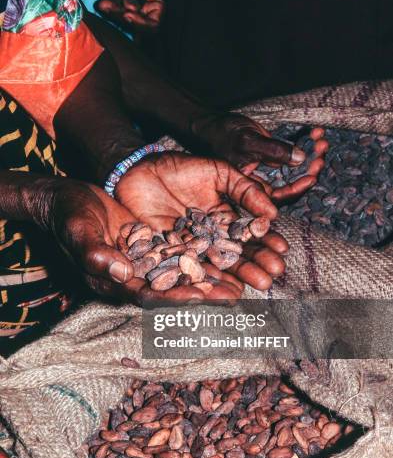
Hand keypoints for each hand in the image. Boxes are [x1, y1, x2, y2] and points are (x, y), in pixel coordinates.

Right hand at [48, 180, 242, 304]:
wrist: (69, 199)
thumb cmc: (68, 216)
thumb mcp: (78, 232)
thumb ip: (95, 253)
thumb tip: (121, 272)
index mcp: (112, 281)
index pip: (147, 296)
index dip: (173, 298)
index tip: (199, 297)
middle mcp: (131, 277)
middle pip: (171, 291)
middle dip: (202, 295)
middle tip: (233, 298)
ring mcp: (143, 262)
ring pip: (180, 275)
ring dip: (208, 281)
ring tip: (239, 285)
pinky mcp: (152, 245)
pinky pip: (180, 255)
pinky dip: (200, 259)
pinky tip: (224, 258)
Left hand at [115, 152, 288, 297]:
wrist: (140, 170)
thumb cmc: (181, 168)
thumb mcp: (219, 172)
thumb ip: (245, 190)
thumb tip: (272, 213)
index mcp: (226, 220)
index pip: (249, 235)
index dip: (266, 242)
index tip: (281, 250)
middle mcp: (211, 239)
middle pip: (236, 255)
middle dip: (255, 265)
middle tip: (272, 275)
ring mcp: (190, 249)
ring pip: (214, 267)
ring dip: (233, 278)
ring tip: (251, 287)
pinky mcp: (168, 255)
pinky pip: (185, 270)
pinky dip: (199, 280)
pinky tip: (213, 288)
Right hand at [191, 113, 327, 201]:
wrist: (210, 124)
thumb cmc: (222, 133)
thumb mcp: (248, 140)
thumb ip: (273, 150)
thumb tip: (300, 159)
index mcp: (250, 188)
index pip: (279, 197)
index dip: (298, 188)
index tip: (312, 175)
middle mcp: (261, 183)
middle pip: (292, 184)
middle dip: (310, 168)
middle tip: (320, 150)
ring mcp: (268, 170)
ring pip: (296, 170)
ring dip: (311, 155)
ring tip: (320, 140)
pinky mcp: (271, 158)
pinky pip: (294, 156)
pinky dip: (306, 145)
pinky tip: (314, 133)